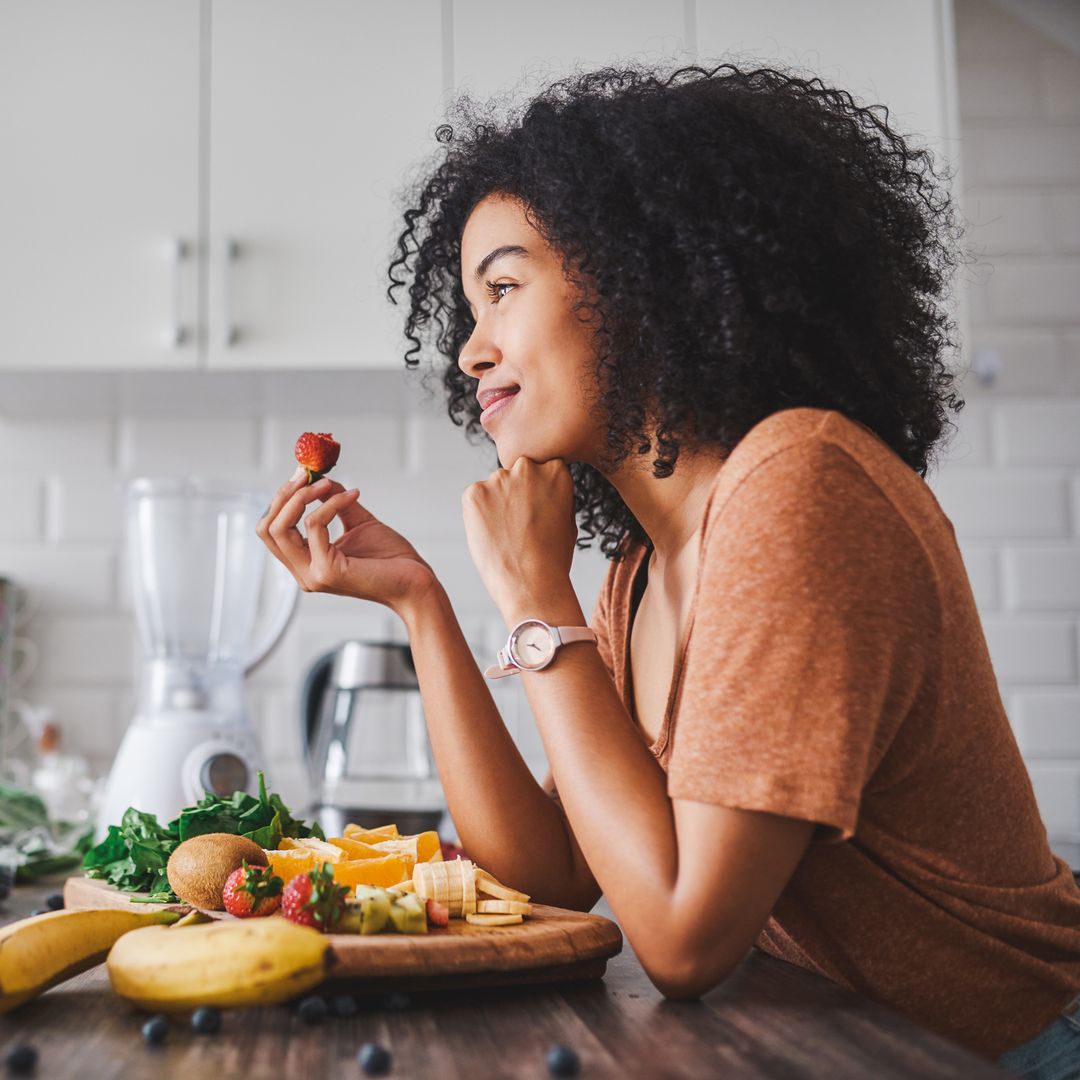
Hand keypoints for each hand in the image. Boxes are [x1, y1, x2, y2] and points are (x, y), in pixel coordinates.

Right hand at [257, 471, 436, 614]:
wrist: (416, 582)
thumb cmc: (390, 558)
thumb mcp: (357, 522)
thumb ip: (334, 502)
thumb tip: (318, 478)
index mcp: (305, 563)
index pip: (271, 530)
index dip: (281, 500)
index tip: (301, 474)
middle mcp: (303, 573)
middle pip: (267, 528)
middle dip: (284, 495)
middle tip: (306, 475)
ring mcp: (312, 575)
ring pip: (281, 528)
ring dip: (302, 497)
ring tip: (326, 483)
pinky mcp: (327, 571)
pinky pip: (314, 525)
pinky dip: (330, 504)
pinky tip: (353, 495)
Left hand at [461, 457, 578, 620]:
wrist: (532, 583)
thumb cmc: (553, 558)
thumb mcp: (567, 518)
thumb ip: (553, 495)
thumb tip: (540, 487)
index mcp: (556, 470)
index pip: (541, 470)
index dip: (537, 494)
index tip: (537, 513)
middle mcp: (527, 467)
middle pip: (516, 474)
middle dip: (517, 494)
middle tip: (520, 526)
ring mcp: (499, 478)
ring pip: (495, 488)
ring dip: (497, 504)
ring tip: (507, 535)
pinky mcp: (474, 492)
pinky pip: (475, 499)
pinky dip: (479, 515)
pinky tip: (493, 536)